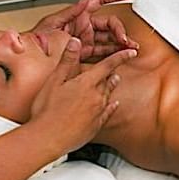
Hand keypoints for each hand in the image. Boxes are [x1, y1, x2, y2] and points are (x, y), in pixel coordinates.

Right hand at [29, 37, 136, 154]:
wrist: (48, 138)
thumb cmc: (47, 110)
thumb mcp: (55, 80)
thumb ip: (68, 60)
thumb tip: (76, 41)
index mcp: (87, 83)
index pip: (108, 65)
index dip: (121, 56)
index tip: (131, 52)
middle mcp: (96, 97)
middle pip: (108, 80)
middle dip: (111, 73)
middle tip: (116, 68)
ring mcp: (97, 112)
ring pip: (108, 95)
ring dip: (111, 86)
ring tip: (114, 81)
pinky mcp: (96, 125)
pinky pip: (108, 112)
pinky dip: (111, 106)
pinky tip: (113, 105)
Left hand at [32, 0, 137, 60]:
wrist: (29, 58)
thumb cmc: (36, 39)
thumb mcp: (53, 22)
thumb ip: (71, 11)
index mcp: (78, 15)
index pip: (100, 1)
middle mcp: (84, 26)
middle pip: (109, 24)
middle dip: (120, 30)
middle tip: (124, 39)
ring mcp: (86, 39)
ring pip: (109, 38)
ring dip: (121, 42)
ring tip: (131, 48)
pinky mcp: (85, 52)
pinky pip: (103, 51)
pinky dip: (113, 52)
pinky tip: (122, 54)